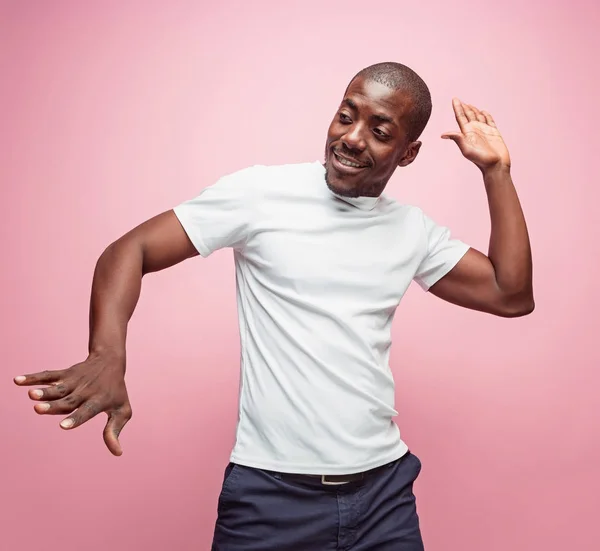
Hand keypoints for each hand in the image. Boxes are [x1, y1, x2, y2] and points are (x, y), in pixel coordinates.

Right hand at [14, 351, 131, 455]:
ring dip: (44, 392)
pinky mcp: (65, 374)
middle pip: (68, 401)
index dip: (76, 418)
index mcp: (98, 401)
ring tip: (31, 395)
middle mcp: (85, 392)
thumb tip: (118, 453)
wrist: (111, 361)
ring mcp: (74, 382)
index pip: (87, 411)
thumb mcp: (122, 410)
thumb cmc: (116, 392)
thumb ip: (114, 431)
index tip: (63, 426)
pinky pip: (48, 375)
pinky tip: (18, 380)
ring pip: (58, 388)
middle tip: (38, 409)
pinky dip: (33, 377)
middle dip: (53, 406)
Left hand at [442, 98, 509, 172]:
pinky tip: (483, 112)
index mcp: (467, 133)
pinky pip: (489, 121)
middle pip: (468, 115)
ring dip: (473, 110)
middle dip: (463, 107)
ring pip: (478, 117)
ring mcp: (484, 131)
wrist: (495, 166)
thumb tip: (442, 134)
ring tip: (468, 105)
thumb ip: (457, 139)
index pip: (460, 117)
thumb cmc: (480, 160)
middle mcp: (475, 130)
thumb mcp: (466, 149)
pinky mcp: (494, 133)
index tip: (454, 99)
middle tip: (458, 100)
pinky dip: (486, 115)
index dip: (457, 108)